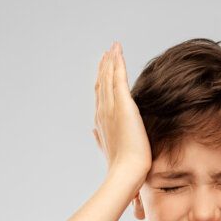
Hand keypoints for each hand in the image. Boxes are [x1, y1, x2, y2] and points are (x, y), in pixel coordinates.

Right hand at [92, 42, 151, 178]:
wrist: (126, 172)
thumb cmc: (122, 168)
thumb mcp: (109, 151)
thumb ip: (101, 139)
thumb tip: (94, 133)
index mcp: (101, 123)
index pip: (101, 98)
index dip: (101, 82)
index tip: (103, 70)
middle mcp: (103, 113)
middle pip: (102, 84)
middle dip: (104, 67)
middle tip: (107, 52)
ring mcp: (111, 108)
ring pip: (108, 78)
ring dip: (111, 61)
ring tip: (113, 48)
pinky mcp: (122, 106)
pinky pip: (118, 79)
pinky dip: (117, 63)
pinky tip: (117, 52)